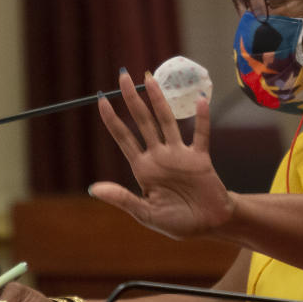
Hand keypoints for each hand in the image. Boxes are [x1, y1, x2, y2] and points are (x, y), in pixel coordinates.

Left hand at [88, 68, 234, 238]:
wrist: (209, 225)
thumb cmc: (178, 222)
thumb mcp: (146, 214)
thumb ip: (123, 199)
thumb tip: (93, 189)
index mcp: (143, 168)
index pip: (124, 138)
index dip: (112, 119)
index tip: (101, 99)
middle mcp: (159, 156)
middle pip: (143, 121)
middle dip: (132, 99)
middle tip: (123, 76)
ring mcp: (180, 154)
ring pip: (167, 121)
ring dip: (159, 100)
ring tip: (151, 79)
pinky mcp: (200, 158)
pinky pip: (201, 134)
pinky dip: (201, 118)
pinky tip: (200, 99)